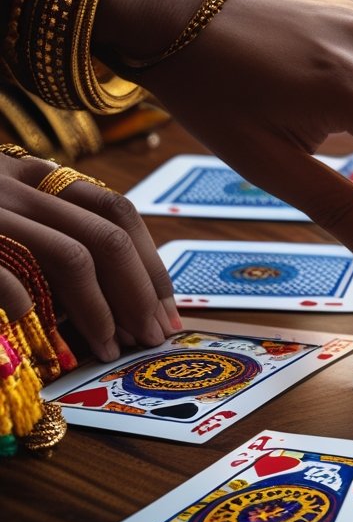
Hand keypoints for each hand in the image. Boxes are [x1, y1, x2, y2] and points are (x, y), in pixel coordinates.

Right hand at [0, 155, 177, 360]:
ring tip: (108, 348)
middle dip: (140, 293)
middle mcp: (11, 181)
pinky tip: (40, 338)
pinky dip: (31, 308)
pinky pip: (7, 275)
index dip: (151, 264)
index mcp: (30, 173)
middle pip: (107, 234)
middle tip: (151, 338)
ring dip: (100, 309)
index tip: (167, 311)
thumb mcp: (0, 213)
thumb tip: (115, 296)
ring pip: (71, 254)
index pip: (118, 210)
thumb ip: (44, 233)